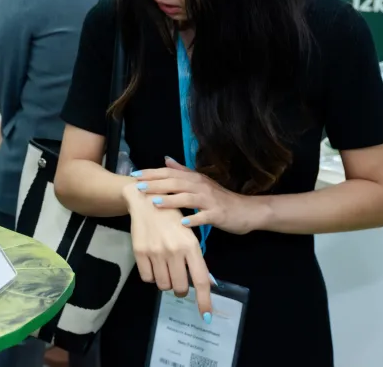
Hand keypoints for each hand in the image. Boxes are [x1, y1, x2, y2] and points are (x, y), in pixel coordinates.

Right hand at [123, 182, 211, 317]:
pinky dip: (151, 276)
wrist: (145, 199)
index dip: (204, 301)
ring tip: (165, 269)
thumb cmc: (171, 217)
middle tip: (179, 281)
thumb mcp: (188, 235)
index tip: (206, 316)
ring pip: (163, 285)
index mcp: (191, 246)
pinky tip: (153, 264)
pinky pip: (147, 278)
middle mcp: (174, 250)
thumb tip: (204, 283)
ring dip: (166, 282)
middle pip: (180, 287)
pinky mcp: (140, 252)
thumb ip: (195, 260)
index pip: (200, 280)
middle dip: (180, 289)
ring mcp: (156, 252)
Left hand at [131, 156, 262, 234]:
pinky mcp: (218, 214)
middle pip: (176, 183)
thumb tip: (165, 159)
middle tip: (138, 187)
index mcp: (194, 178)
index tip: (135, 175)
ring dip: (171, 200)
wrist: (247, 211)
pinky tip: (182, 223)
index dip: (152, 173)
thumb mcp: (201, 182)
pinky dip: (193, 219)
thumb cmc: (220, 198)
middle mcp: (201, 186)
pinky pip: (204, 216)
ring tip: (155, 203)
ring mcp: (210, 200)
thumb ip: (183, 171)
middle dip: (156, 184)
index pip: (170, 173)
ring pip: (188, 198)